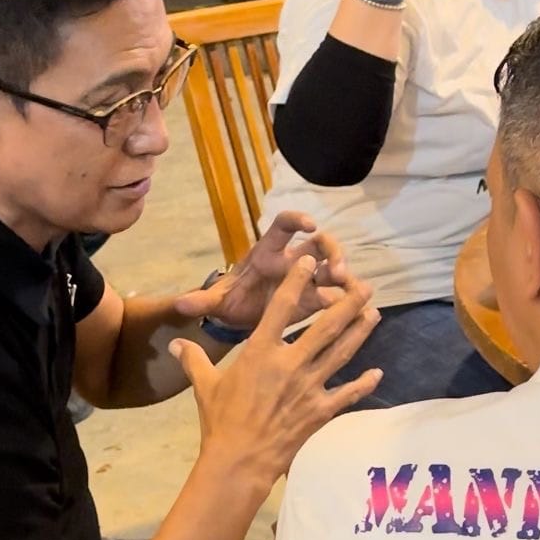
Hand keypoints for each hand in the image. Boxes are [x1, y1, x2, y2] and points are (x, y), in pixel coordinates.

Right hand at [171, 256, 382, 486]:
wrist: (239, 461)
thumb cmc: (220, 421)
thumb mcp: (205, 386)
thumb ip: (193, 360)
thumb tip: (175, 344)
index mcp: (261, 352)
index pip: (281, 308)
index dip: (297, 281)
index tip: (310, 261)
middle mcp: (290, 363)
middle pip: (325, 327)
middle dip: (347, 303)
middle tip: (365, 286)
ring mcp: (309, 387)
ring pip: (341, 353)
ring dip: (360, 332)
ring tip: (374, 313)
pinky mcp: (320, 411)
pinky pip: (347, 394)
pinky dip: (363, 384)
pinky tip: (377, 373)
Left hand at [174, 211, 349, 332]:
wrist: (241, 318)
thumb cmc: (231, 300)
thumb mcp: (216, 302)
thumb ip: (202, 301)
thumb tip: (181, 304)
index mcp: (267, 253)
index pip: (283, 226)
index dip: (297, 220)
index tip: (309, 223)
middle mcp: (292, 260)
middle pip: (319, 243)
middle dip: (332, 251)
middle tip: (338, 268)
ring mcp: (307, 279)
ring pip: (333, 267)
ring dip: (345, 274)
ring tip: (351, 289)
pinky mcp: (316, 299)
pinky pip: (336, 294)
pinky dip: (348, 298)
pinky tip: (359, 308)